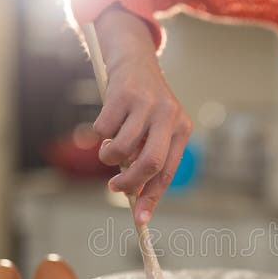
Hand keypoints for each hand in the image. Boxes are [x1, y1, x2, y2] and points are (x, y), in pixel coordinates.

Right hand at [92, 7, 192, 223]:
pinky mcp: (124, 94)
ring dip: (108, 156)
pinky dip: (96, 135)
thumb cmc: (143, 105)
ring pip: (122, 148)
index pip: (168, 171)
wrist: (134, 60)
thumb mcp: (155, 129)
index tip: (140, 218)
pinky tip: (103, 125)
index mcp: (181, 129)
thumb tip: (134, 197)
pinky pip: (103, 129)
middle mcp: (169, 116)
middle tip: (114, 187)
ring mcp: (147, 104)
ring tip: (107, 150)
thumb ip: (147, 157)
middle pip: (151, 163)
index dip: (152, 197)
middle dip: (130, 182)